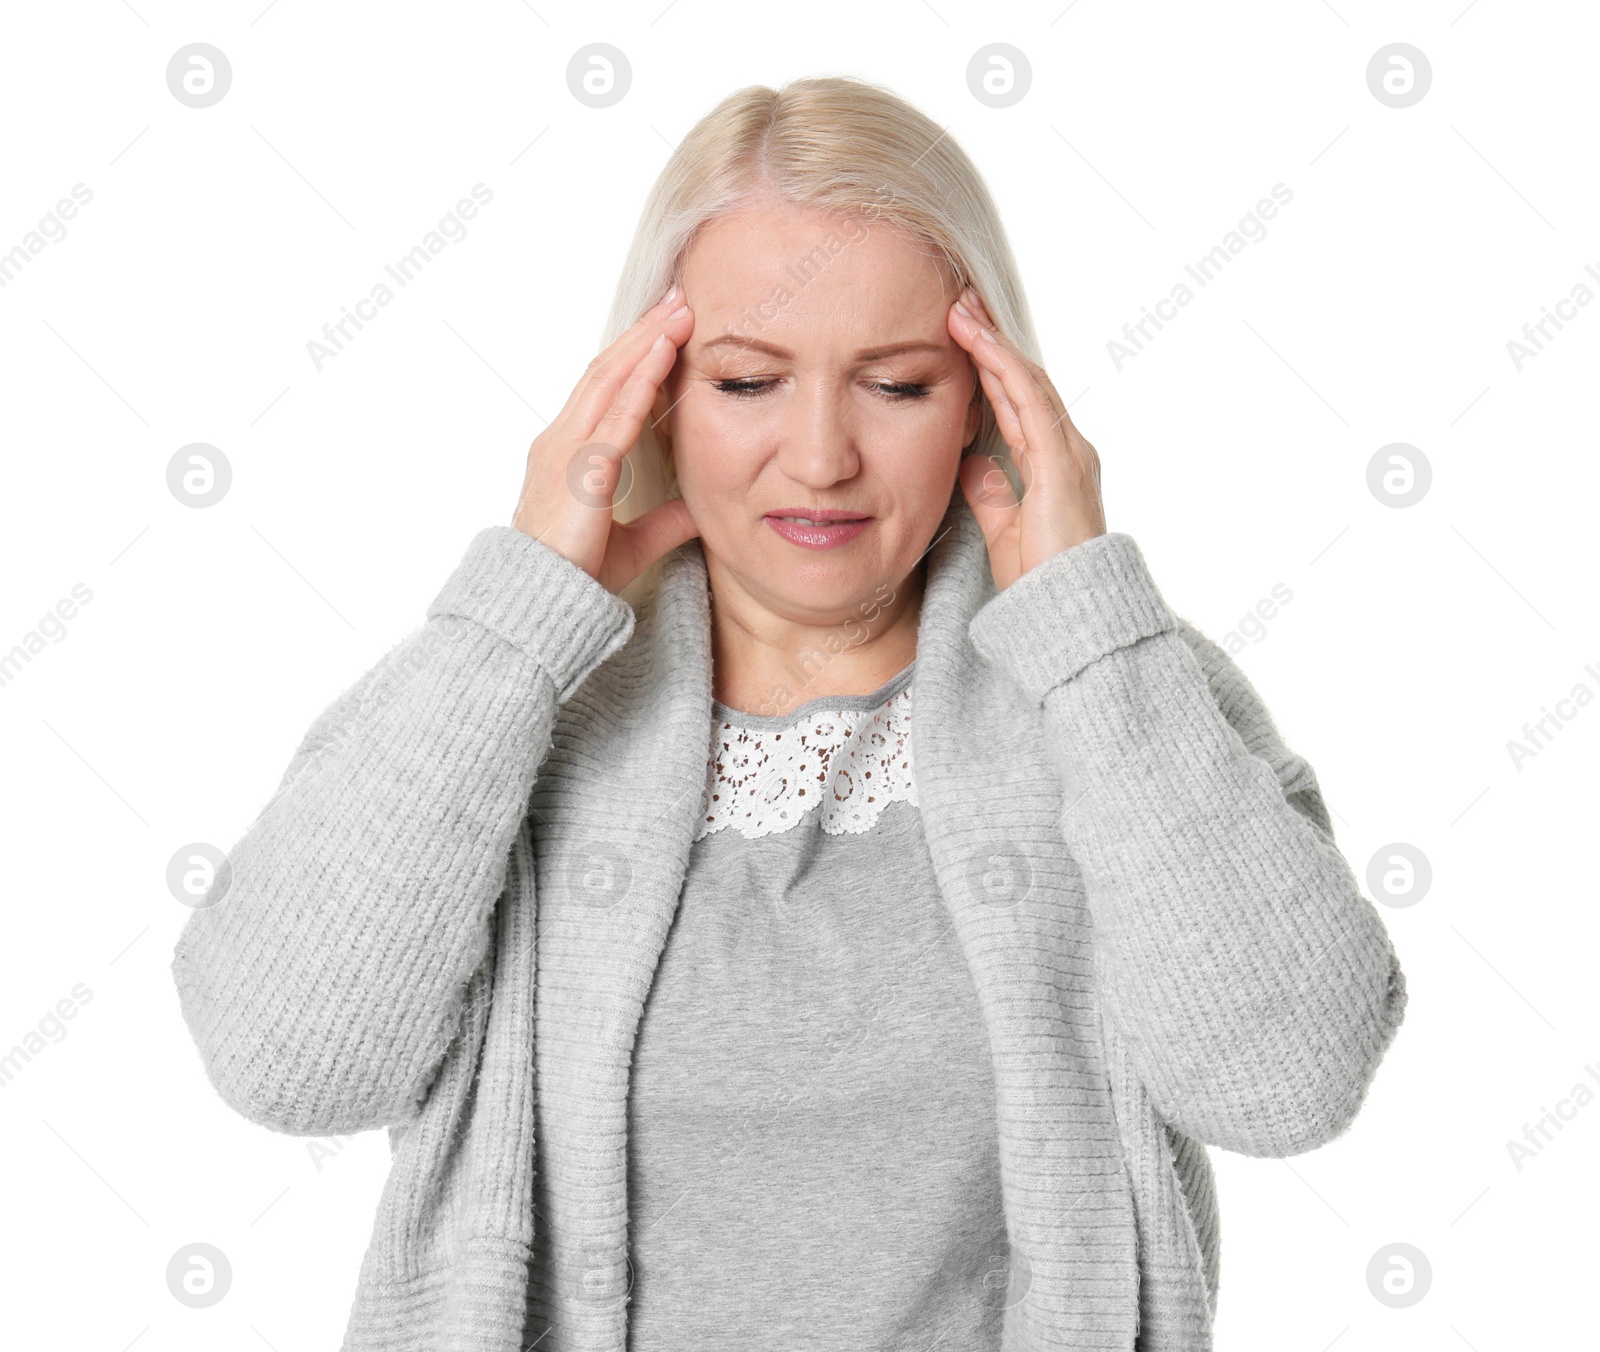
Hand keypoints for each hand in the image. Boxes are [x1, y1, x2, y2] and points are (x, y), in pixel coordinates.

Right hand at [511, 286, 700, 594]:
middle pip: (605, 370)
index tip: (666, 329)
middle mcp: (561, 441)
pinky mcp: (581, 471)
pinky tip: (663, 354)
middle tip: (677, 299)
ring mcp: (566, 451)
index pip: (604, 390)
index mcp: (569, 454)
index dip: (635, 357)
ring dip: (645, 342)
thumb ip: (664, 522)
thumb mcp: (631, 544)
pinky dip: (640, 381)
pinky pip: (615, 416)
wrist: (542, 604)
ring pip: (609, 380)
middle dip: (643, 333)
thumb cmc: (576, 576)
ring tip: (678, 311)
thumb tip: (699, 511)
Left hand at [946, 285, 1106, 591]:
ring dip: (993, 343)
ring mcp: (1069, 453)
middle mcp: (1068, 450)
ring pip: (1027, 381)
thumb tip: (970, 464)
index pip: (1018, 402)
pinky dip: (1003, 367)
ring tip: (961, 309)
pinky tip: (979, 342)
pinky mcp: (1062, 463)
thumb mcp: (1005, 530)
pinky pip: (1031, 402)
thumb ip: (992, 494)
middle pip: (1025, 381)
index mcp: (1054, 464)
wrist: (1068, 615)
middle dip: (991, 341)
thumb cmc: (1041, 582)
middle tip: (960, 303)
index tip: (961, 336)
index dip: (989, 366)